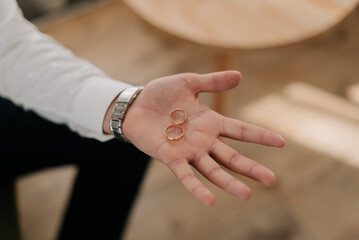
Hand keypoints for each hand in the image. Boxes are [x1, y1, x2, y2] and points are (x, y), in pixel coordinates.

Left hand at [122, 71, 284, 205]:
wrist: (135, 104)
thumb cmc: (161, 93)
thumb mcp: (189, 82)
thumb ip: (212, 82)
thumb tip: (239, 76)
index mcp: (211, 122)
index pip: (241, 130)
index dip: (261, 135)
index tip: (282, 142)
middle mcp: (203, 140)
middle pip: (232, 157)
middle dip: (251, 168)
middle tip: (272, 180)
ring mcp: (188, 151)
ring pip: (213, 170)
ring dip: (229, 183)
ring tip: (246, 195)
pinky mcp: (171, 158)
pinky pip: (185, 176)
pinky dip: (196, 188)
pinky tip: (210, 200)